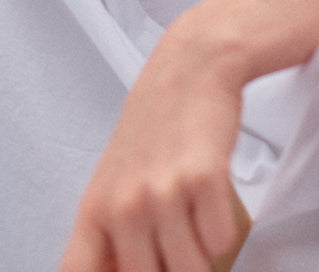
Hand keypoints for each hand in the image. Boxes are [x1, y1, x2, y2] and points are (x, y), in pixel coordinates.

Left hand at [60, 26, 249, 271]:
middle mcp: (124, 205)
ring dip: (202, 254)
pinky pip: (222, 242)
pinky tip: (212, 199)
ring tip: (196, 218)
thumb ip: (112, 236)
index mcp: (95, 209)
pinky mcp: (204, 178)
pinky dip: (223, 230)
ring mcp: (163, 192)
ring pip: (191, 270)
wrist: (192, 66)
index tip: (138, 270)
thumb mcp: (116, 181)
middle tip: (177, 237)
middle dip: (170, 267)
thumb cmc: (155, 125)